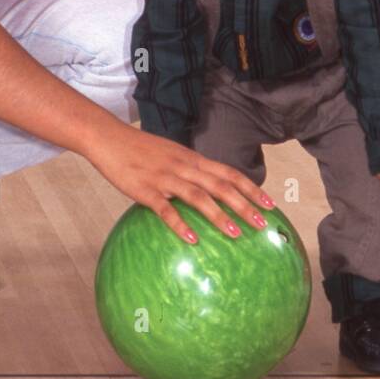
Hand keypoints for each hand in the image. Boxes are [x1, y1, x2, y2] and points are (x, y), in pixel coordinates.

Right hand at [89, 122, 272, 242]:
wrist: (110, 138)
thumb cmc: (141, 149)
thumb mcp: (172, 155)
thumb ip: (190, 170)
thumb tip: (209, 188)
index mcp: (192, 159)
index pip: (229, 173)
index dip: (251, 188)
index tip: (270, 204)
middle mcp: (184, 167)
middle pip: (220, 186)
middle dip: (244, 205)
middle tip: (262, 224)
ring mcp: (165, 178)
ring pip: (198, 197)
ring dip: (218, 215)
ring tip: (235, 234)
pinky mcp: (145, 190)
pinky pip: (165, 209)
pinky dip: (180, 224)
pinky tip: (192, 240)